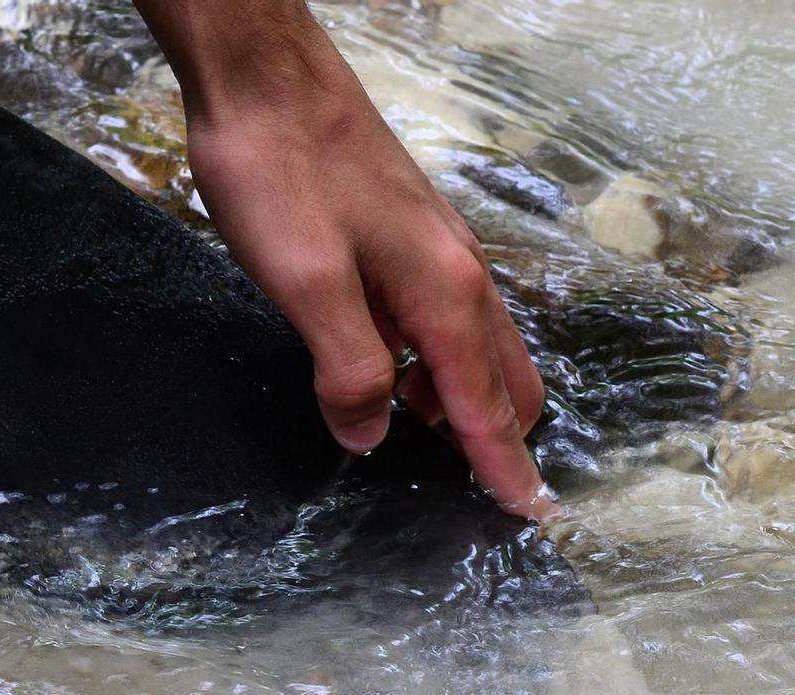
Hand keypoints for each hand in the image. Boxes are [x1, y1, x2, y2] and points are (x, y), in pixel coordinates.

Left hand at [134, 1, 555, 519]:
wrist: (262, 77)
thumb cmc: (279, 170)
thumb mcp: (306, 286)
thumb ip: (349, 371)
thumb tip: (371, 437)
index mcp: (445, 295)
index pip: (488, 408)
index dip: (505, 469)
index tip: (532, 517)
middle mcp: (458, 273)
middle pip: (503, 381)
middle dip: (499, 440)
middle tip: (483, 495)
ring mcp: (435, 251)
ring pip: (473, 349)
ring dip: (461, 402)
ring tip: (429, 446)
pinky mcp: (405, 236)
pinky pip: (441, 319)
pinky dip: (435, 362)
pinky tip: (394, 372)